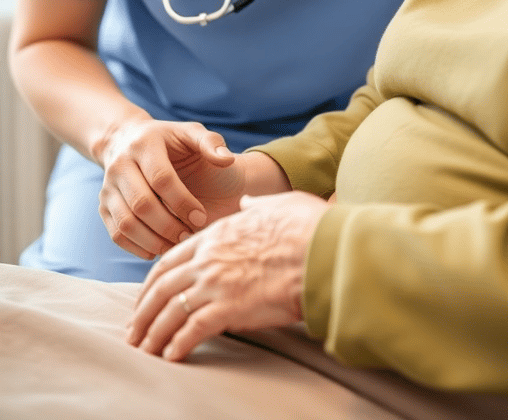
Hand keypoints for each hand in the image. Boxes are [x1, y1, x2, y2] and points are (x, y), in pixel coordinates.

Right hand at [97, 117, 235, 260]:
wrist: (126, 140)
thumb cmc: (168, 140)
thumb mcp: (190, 132)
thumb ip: (210, 143)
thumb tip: (226, 160)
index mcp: (145, 143)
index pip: (161, 179)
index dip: (182, 202)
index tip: (201, 217)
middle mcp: (120, 164)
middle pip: (142, 204)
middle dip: (169, 226)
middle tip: (189, 235)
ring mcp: (108, 187)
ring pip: (126, 223)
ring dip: (153, 241)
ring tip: (176, 244)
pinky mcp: (103, 206)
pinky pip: (116, 234)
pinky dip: (137, 247)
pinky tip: (158, 249)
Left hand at [127, 191, 330, 360]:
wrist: (323, 249)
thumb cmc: (307, 227)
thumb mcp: (278, 204)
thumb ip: (255, 205)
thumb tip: (246, 201)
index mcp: (217, 234)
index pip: (171, 259)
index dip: (153, 282)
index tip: (145, 297)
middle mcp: (209, 258)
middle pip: (161, 287)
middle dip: (143, 311)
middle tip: (134, 331)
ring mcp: (217, 283)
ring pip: (171, 311)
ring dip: (153, 333)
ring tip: (145, 350)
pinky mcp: (230, 308)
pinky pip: (193, 330)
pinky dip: (178, 344)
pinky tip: (171, 356)